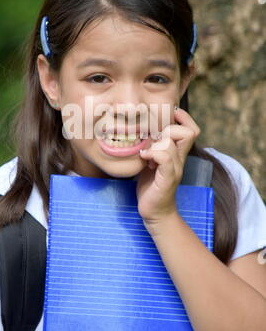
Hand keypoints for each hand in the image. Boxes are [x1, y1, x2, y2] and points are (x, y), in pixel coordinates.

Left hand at [136, 107, 200, 226]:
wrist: (155, 213)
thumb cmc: (150, 186)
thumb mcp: (151, 162)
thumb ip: (152, 147)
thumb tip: (140, 129)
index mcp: (177, 154)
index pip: (191, 129)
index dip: (183, 118)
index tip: (167, 118)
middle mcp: (180, 159)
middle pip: (188, 132)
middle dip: (168, 128)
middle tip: (153, 138)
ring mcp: (175, 169)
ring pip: (171, 142)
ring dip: (155, 143)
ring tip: (145, 152)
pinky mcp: (168, 178)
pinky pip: (165, 158)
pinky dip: (153, 153)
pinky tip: (144, 158)